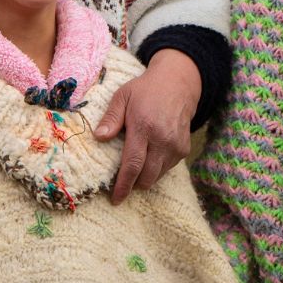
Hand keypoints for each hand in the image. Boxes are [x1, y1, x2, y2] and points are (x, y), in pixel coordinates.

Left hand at [94, 48, 200, 203]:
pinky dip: (156, 169)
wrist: (178, 83)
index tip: (115, 199)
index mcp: (144, 126)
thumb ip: (111, 118)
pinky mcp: (184, 148)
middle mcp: (162, 139)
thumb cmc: (145, 90)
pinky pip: (167, 168)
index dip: (123, 184)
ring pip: (158, 175)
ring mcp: (176, 145)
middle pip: (146, 176)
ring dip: (144, 177)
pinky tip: (149, 157)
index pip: (132, 164)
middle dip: (133, 185)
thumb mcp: (122, 96)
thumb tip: (98, 137)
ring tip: (134, 168)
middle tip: (121, 184)